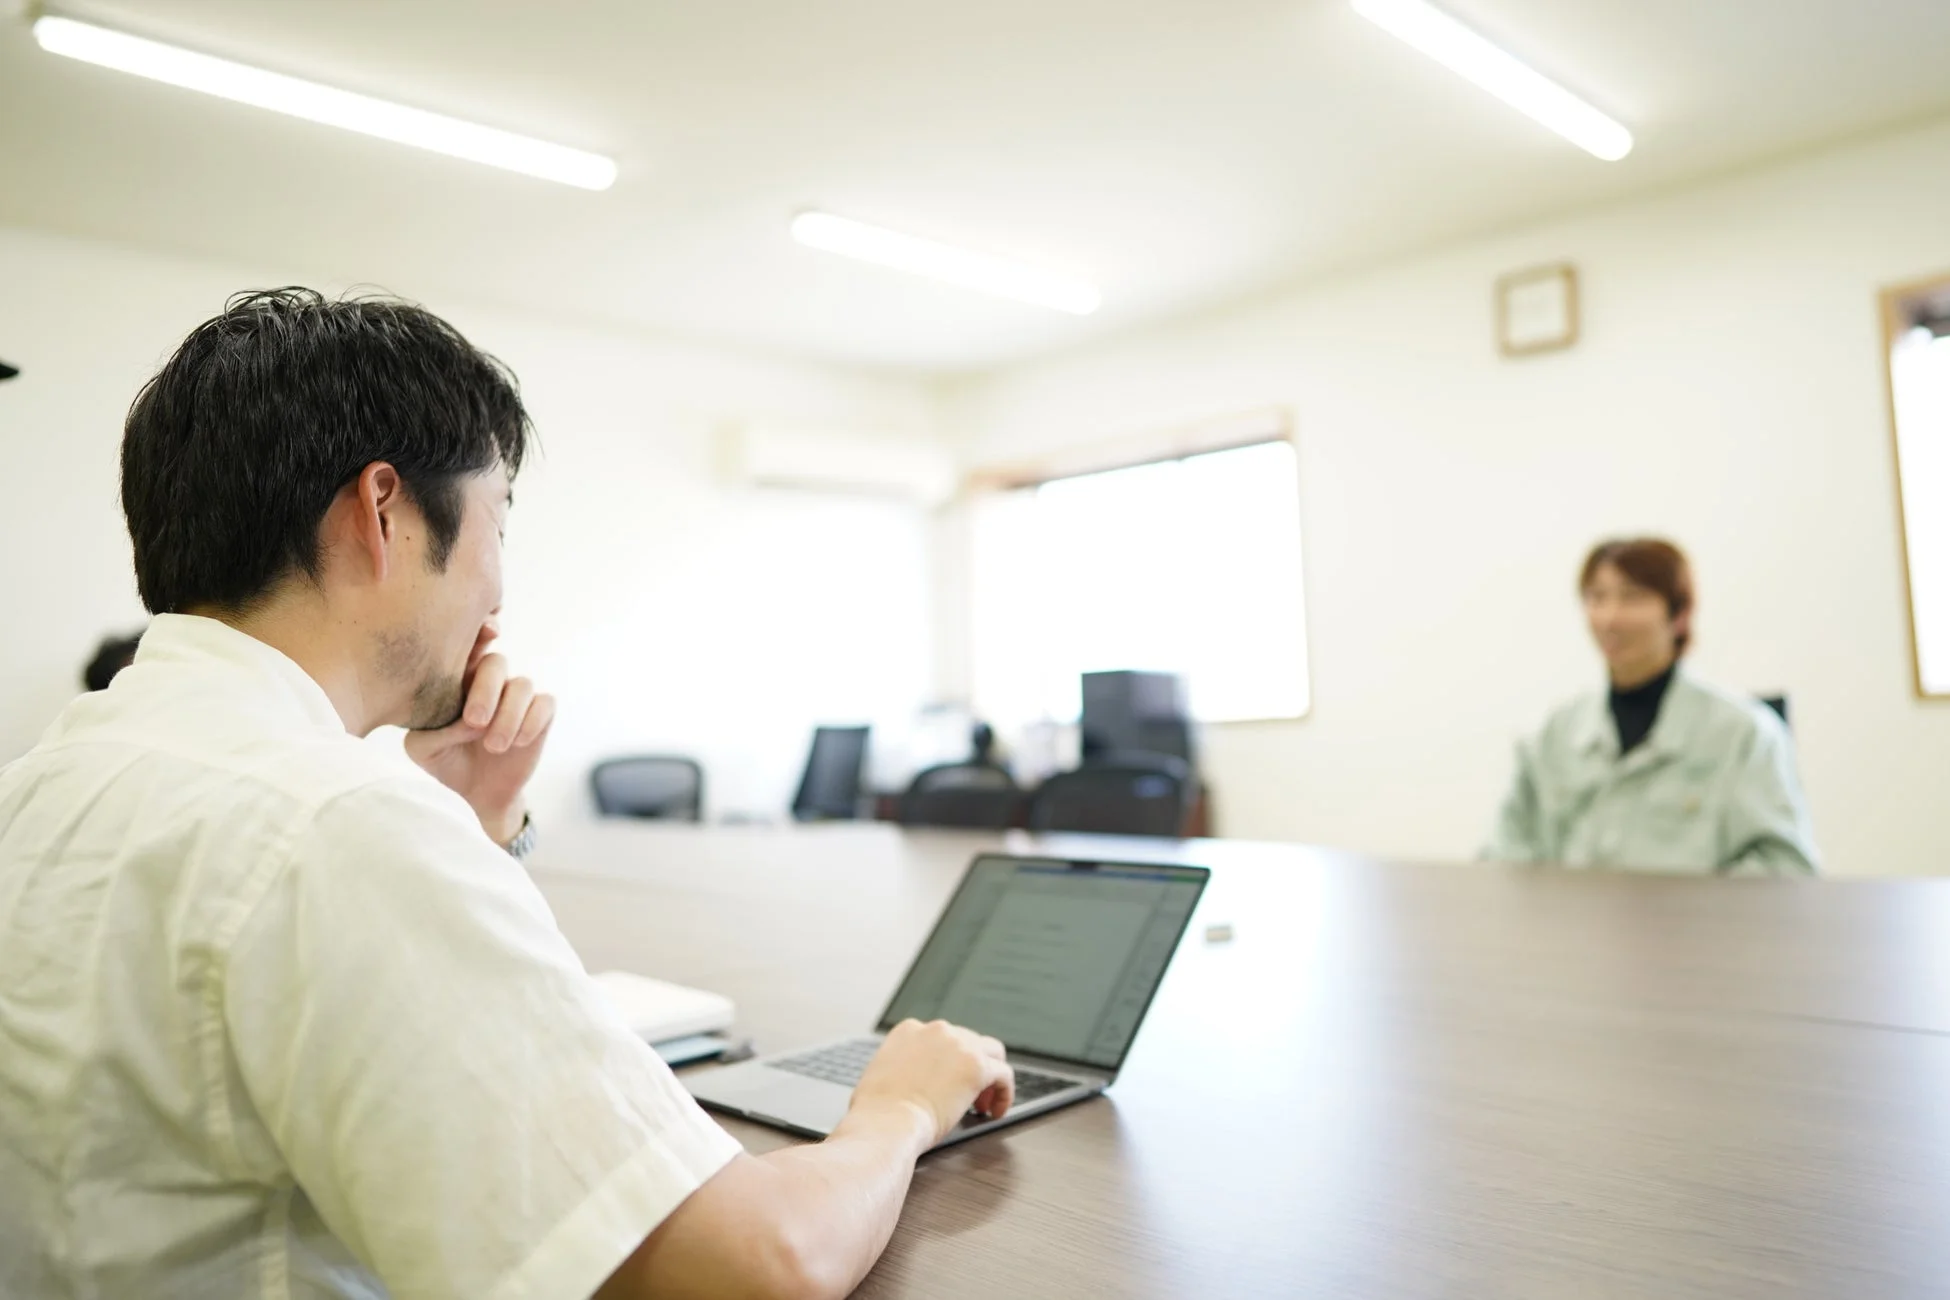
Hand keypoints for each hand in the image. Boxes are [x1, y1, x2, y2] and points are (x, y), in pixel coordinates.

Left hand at [404, 626, 554, 844]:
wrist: (478, 791)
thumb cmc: (446, 759)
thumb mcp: (422, 748)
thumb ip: (436, 729)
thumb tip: (471, 722)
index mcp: (459, 679)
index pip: (470, 645)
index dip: (480, 633)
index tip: (489, 633)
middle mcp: (491, 681)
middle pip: (496, 661)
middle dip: (486, 690)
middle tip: (475, 722)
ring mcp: (517, 696)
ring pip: (522, 685)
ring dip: (508, 717)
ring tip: (494, 746)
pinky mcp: (540, 714)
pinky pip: (544, 704)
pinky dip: (530, 723)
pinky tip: (517, 743)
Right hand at [846, 1019, 1014, 1148]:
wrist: (887, 1122)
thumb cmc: (877, 1111)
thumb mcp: (880, 1075)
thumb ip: (899, 1067)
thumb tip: (909, 1079)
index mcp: (909, 1030)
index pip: (941, 1038)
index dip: (948, 1062)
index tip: (948, 1081)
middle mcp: (936, 1030)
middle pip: (968, 1042)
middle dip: (969, 1068)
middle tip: (967, 1096)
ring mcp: (960, 1045)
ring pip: (992, 1052)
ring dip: (990, 1076)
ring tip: (983, 1103)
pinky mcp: (978, 1066)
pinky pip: (1004, 1075)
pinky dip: (1004, 1093)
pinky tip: (996, 1111)